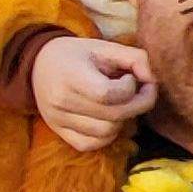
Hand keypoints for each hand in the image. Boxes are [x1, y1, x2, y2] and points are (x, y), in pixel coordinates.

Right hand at [30, 36, 157, 152]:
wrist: (38, 64)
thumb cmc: (77, 54)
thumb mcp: (105, 46)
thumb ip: (135, 58)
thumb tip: (153, 80)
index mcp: (70, 76)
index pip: (107, 95)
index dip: (130, 89)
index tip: (130, 78)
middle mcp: (61, 102)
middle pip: (112, 117)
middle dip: (136, 105)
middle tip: (138, 92)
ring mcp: (58, 121)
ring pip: (106, 133)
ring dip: (123, 120)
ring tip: (118, 103)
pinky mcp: (59, 133)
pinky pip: (92, 144)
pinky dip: (107, 134)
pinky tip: (107, 116)